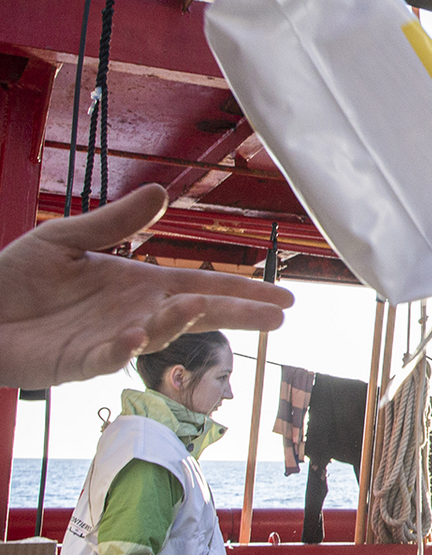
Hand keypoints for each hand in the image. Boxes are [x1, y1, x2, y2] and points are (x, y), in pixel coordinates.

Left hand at [0, 184, 292, 387]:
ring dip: (178, 323)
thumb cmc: (16, 278)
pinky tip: (136, 335)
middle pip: (198, 315)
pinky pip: (108, 357)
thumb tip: (162, 192)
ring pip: (158, 335)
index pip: (203, 287)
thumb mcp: (68, 238)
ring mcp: (111, 341)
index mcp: (139, 285)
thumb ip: (115, 221)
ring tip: (198, 307)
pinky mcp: (78, 362)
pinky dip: (123, 349)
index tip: (282, 298)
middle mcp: (136, 315)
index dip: (242, 291)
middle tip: (279, 319)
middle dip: (238, 317)